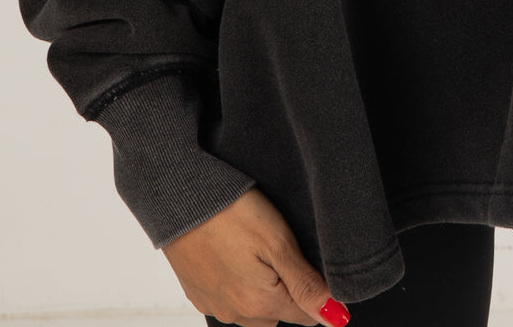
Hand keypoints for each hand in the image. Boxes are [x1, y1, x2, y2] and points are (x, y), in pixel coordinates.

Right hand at [161, 185, 349, 325]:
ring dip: (260, 286)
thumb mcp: (278, 241)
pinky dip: (235, 281)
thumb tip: (334, 317)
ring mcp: (214, 305)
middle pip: (279, 312)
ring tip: (252, 246)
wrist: (177, 198)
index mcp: (260, 304)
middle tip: (277, 246)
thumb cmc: (230, 212)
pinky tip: (232, 251)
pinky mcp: (197, 293)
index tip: (304, 258)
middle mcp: (236, 314)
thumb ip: (307, 284)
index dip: (313, 288)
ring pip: (253, 307)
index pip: (305, 316)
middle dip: (286, 287)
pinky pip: (228, 298)